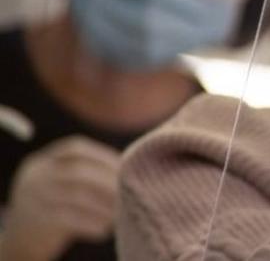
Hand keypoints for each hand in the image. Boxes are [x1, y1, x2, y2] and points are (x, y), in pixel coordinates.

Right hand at [1, 136, 120, 260]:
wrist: (19, 242)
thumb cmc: (54, 208)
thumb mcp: (60, 184)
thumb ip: (85, 173)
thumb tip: (129, 166)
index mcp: (41, 162)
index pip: (74, 148)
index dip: (103, 155)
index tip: (124, 166)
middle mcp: (34, 176)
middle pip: (77, 171)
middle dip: (107, 180)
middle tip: (128, 191)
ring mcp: (32, 199)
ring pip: (76, 196)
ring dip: (103, 204)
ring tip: (120, 212)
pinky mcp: (36, 222)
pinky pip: (69, 220)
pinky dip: (91, 223)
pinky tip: (105, 229)